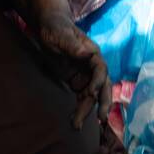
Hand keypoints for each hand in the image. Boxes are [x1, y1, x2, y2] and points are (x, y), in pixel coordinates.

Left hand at [33, 9, 111, 129]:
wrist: (50, 28)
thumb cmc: (56, 28)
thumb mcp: (61, 34)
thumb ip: (72, 44)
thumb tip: (87, 54)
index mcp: (93, 54)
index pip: (101, 70)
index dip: (98, 82)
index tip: (91, 92)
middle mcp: (93, 67)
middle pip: (102, 86)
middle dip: (103, 103)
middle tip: (101, 119)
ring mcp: (86, 76)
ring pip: (92, 96)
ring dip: (87, 111)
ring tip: (78, 126)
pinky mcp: (78, 82)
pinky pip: (82, 98)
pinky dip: (80, 110)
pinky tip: (75, 121)